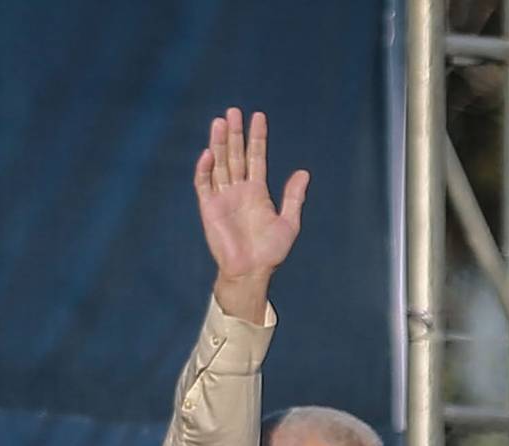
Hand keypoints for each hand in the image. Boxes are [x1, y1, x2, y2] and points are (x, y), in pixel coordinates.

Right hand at [195, 107, 308, 323]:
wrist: (251, 271)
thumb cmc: (269, 252)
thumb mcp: (289, 222)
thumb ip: (294, 197)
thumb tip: (303, 173)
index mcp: (257, 191)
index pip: (256, 157)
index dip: (257, 137)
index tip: (258, 117)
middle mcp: (238, 190)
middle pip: (235, 155)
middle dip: (234, 134)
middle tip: (233, 111)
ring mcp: (223, 197)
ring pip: (219, 164)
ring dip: (218, 143)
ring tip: (219, 122)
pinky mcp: (209, 208)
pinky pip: (204, 185)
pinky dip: (204, 170)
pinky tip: (208, 154)